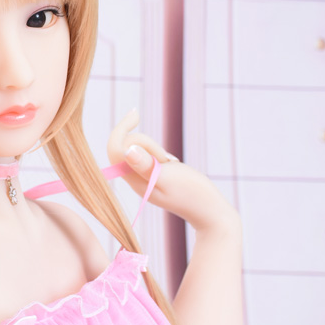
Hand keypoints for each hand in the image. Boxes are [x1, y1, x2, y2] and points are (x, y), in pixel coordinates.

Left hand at [107, 108, 239, 236]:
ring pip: (138, 149)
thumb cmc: (192, 194)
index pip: (115, 148)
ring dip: (156, 149)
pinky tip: (172, 165)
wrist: (209, 211)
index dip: (121, 128)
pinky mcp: (153, 176)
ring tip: (171, 165)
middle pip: (126, 145)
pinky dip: (160, 154)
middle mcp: (134, 179)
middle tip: (167, 159)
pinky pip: (148, 155)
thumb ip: (146, 166)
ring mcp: (143, 177)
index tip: (136, 113)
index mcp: (134, 179)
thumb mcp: (169, 177)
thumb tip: (127, 151)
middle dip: (147, 142)